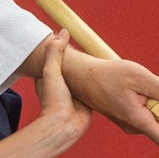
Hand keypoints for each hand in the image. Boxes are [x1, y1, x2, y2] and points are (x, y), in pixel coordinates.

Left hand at [31, 31, 93, 150]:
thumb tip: (63, 31)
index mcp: (50, 78)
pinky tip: (108, 78)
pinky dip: (100, 86)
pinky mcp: (87, 104)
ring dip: (91, 74)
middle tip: (88, 51)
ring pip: (84, 80)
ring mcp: (75, 96)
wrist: (64, 126)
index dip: (61, 49)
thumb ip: (55, 51)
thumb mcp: (52, 71)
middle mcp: (62, 87)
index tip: (69, 39)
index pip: (55, 59)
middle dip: (79, 62)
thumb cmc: (54, 101)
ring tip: (99, 62)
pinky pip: (95, 92)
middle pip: (72, 69)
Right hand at [63, 50, 158, 152]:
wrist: (82, 77)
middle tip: (148, 85)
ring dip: (153, 97)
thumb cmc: (108, 75)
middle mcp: (134, 126)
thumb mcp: (138, 75)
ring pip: (155, 112)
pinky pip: (146, 109)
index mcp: (138, 119)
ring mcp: (130, 123)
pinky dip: (145, 97)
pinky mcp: (127, 116)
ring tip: (134, 85)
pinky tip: (130, 87)